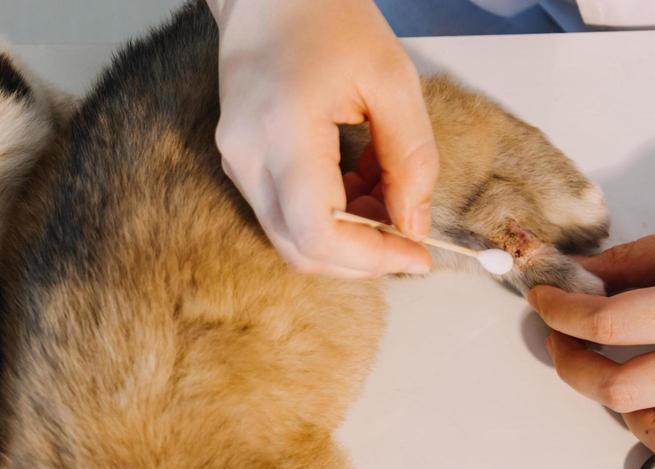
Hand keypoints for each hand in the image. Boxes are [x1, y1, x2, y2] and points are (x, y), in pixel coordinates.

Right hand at [207, 0, 436, 277]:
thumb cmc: (328, 16)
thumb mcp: (392, 78)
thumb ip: (411, 157)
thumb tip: (414, 224)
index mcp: (283, 132)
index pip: (318, 234)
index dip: (372, 258)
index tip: (417, 256)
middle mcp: (248, 157)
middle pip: (301, 250)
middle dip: (362, 256)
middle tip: (409, 236)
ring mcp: (236, 163)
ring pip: (292, 238)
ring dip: (347, 235)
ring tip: (386, 191)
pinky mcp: (238, 164)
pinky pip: (284, 213)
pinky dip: (328, 215)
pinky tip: (358, 180)